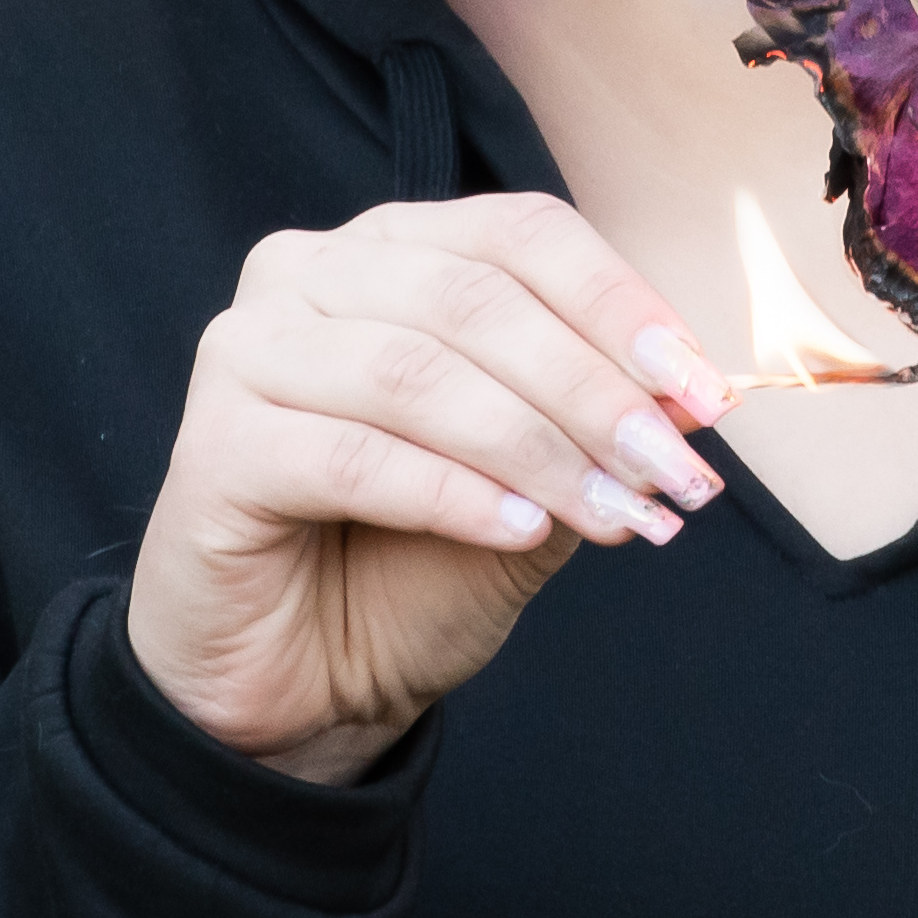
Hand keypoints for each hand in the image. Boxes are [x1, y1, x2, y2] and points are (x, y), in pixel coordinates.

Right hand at [129, 193, 735, 783]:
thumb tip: (689, 394)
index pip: (520, 234)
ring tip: (616, 515)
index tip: (706, 395)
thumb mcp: (532, 482)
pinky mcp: (211, 448)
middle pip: (475, 297)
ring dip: (537, 447)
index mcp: (388, 251)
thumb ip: (591, 425)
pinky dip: (454, 494)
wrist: (304, 683)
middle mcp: (306, 276)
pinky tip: (521, 532)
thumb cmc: (408, 566)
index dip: (622, 306)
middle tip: (671, 472)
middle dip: (593, 389)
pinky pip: (352, 456)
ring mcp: (246, 354)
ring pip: (416, 373)